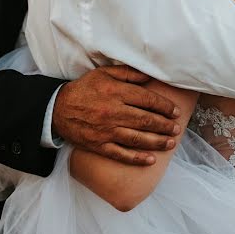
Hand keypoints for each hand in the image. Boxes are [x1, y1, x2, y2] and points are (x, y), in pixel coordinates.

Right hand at [52, 65, 181, 165]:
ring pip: (137, 139)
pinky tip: (150, 160)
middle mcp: (113, 112)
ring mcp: (106, 131)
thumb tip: (150, 76)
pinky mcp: (99, 145)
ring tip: (170, 143)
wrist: (56, 108)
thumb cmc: (83, 89)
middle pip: (146, 120)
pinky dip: (136, 158)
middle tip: (177, 129)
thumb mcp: (103, 74)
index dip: (164, 106)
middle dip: (165, 126)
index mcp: (116, 92)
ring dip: (157, 142)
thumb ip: (128, 73)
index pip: (147, 100)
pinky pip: (121, 154)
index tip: (175, 112)